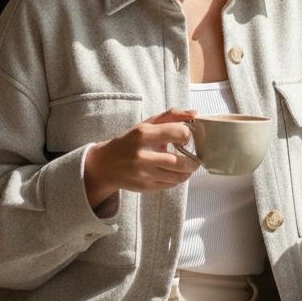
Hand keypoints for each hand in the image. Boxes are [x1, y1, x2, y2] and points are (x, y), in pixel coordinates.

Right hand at [83, 108, 199, 207]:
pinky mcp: (144, 187)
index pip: (177, 133)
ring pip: (177, 176)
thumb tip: (195, 113)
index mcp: (142, 134)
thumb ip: (171, 115)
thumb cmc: (130, 142)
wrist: (105, 165)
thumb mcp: (146, 124)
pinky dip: (177, 179)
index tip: (186, 137)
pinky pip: (170, 185)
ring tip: (188, 167)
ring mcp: (142, 173)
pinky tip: (174, 173)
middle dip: (193, 162)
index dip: (186, 135)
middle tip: (195, 159)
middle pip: (179, 162)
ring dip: (187, 172)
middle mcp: (141, 155)